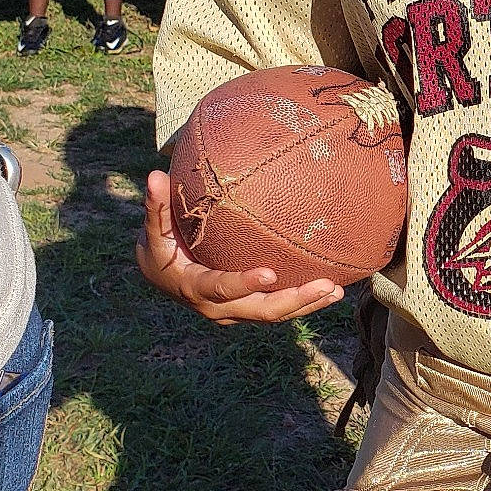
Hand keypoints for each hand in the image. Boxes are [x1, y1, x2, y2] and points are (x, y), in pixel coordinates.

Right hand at [136, 168, 344, 323]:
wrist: (161, 278)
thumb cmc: (160, 246)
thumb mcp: (154, 229)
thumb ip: (156, 205)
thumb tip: (153, 175)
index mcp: (194, 287)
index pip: (222, 288)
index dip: (244, 283)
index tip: (270, 272)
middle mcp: (217, 308)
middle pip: (261, 311)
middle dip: (294, 300)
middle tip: (326, 286)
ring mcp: (235, 312)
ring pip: (274, 315)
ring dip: (307, 304)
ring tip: (337, 291)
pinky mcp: (248, 309)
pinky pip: (277, 309)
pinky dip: (304, 302)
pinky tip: (331, 289)